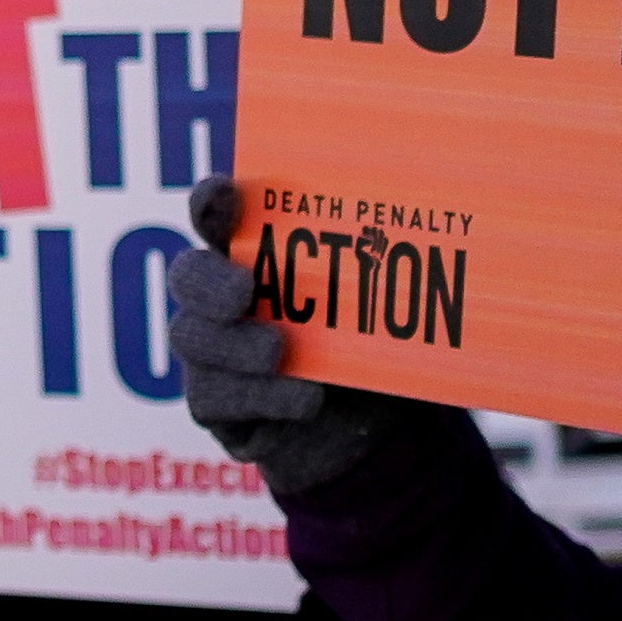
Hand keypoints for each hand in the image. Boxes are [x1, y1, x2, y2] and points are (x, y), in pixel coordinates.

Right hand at [166, 176, 409, 501]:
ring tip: (277, 351)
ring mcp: (211, 352)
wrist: (379, 426)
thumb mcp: (388, 298)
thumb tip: (433, 209)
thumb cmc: (377, 343)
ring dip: (235, 344)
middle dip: (209, 280)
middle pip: (188, 275)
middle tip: (244, 291)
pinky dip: (263, 396)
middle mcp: (221, 296)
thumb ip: (389, 260)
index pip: (217, 215)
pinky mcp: (215, 404)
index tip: (227, 194)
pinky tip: (306, 400)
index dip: (212, 202)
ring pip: (191, 337)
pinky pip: (214, 398)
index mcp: (254, 253)